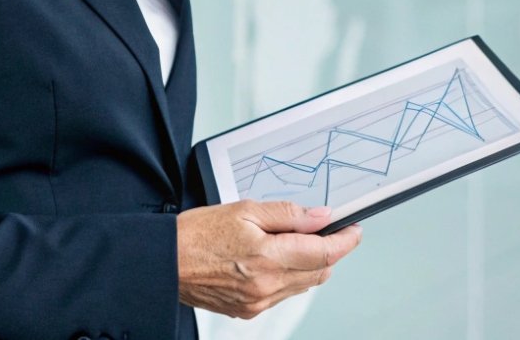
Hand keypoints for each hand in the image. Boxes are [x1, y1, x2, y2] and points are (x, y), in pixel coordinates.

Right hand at [176, 200, 362, 318]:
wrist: (165, 261)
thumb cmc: (198, 233)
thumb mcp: (244, 209)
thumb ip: (287, 214)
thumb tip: (320, 217)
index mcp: (267, 258)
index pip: (323, 253)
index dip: (345, 241)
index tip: (353, 230)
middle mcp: (266, 287)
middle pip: (318, 273)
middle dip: (331, 252)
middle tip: (330, 230)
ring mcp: (258, 303)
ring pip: (303, 286)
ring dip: (311, 264)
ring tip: (299, 241)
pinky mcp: (249, 310)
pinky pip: (283, 294)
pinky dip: (289, 277)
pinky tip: (278, 258)